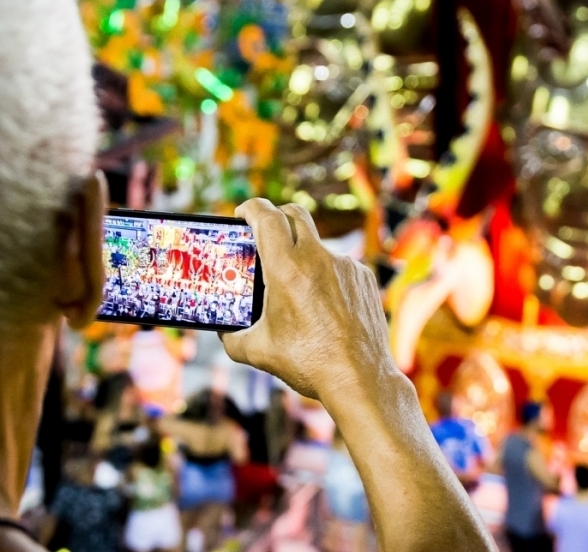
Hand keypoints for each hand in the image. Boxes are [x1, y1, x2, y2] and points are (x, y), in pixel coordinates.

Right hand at [221, 199, 396, 401]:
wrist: (359, 378)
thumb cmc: (308, 363)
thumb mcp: (258, 352)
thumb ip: (233, 339)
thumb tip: (223, 333)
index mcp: (286, 268)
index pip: (266, 216)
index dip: (251, 208)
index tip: (243, 213)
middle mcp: (317, 258)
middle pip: (295, 214)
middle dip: (277, 216)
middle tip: (265, 232)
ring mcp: (345, 265)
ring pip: (318, 244)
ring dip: (303, 253)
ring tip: (295, 286)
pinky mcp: (363, 278)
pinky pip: (340, 266)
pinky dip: (326, 276)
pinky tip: (323, 304)